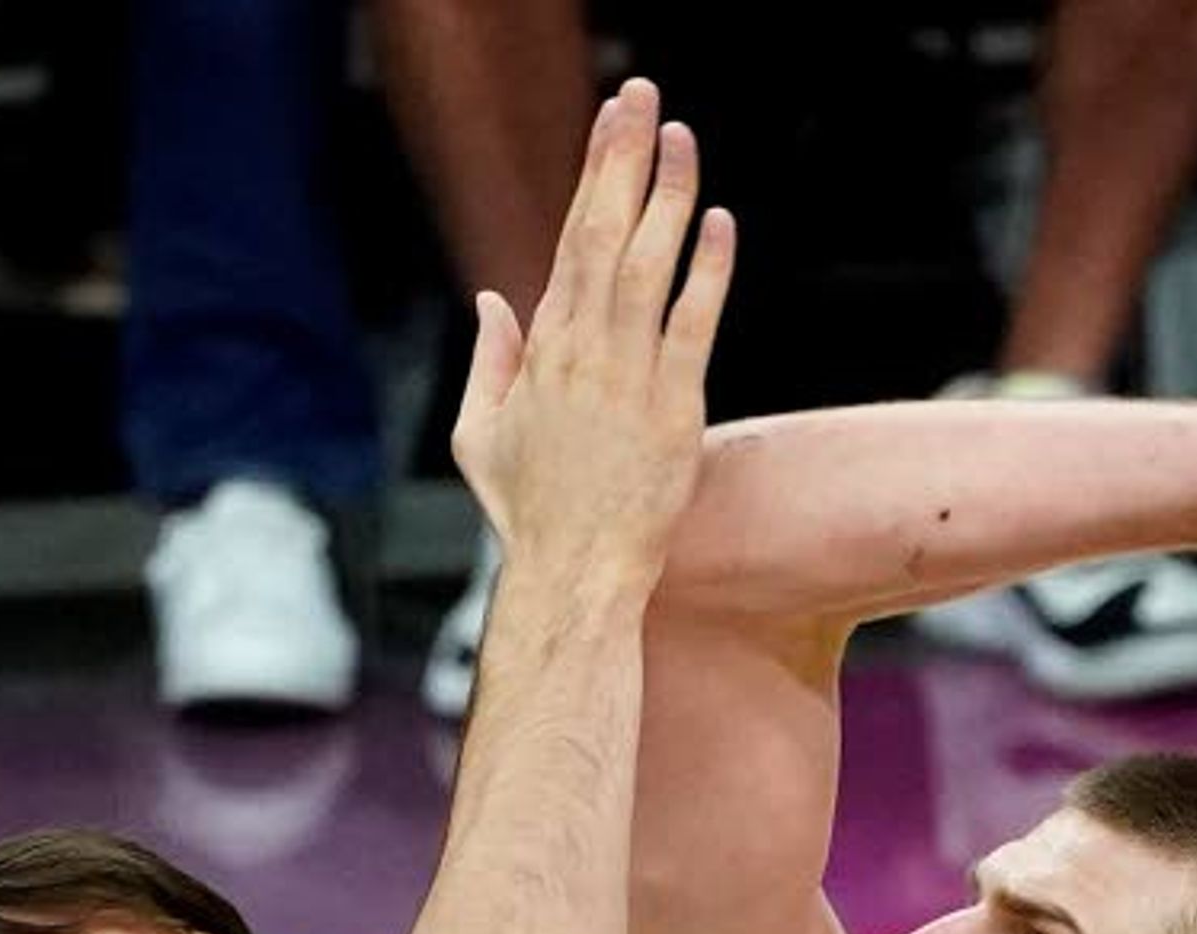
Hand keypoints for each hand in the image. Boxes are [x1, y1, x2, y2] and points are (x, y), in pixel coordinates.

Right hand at [449, 80, 736, 592]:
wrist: (572, 575)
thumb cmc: (528, 514)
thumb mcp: (478, 435)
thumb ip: (488, 363)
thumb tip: (490, 302)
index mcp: (542, 350)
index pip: (570, 241)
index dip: (594, 176)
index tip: (611, 122)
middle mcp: (582, 352)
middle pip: (603, 235)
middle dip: (622, 159)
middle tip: (641, 95)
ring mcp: (628, 378)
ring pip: (646, 269)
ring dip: (665, 198)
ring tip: (681, 137)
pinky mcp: (674, 410)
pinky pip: (692, 327)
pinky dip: (705, 274)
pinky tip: (718, 224)